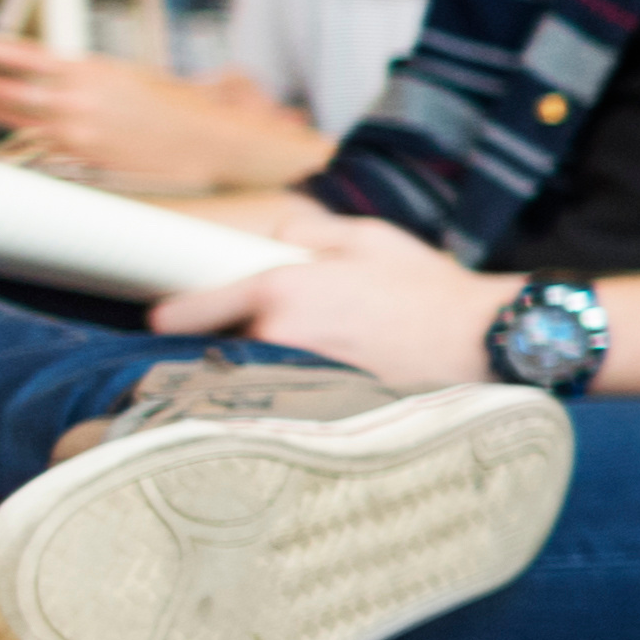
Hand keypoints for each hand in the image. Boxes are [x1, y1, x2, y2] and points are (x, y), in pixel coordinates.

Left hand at [0, 34, 328, 193]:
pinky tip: (12, 132)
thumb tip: (54, 73)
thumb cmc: (175, 104)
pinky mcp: (82, 159)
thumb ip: (86, 74)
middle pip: (8, 90)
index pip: (24, 56)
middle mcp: (76, 101)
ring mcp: (76, 133)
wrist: (207, 141)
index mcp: (89, 70)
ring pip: (17, 120)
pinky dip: (22, 136)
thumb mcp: (128, 74)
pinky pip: (41, 145)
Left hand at [147, 215, 511, 388]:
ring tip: (302, 362)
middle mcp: (276, 338)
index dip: (172, 315)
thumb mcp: (369, 237)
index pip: (191, 311)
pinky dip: (291, 392)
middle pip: (223, 346)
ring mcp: (294, 380)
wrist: (480, 341)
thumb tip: (277, 230)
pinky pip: (284, 398)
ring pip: (253, 375)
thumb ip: (309, 230)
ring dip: (263, 368)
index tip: (160, 320)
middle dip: (236, 339)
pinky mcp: (316, 410)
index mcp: (280, 289)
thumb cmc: (428, 287)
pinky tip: (322, 386)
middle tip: (271, 335)